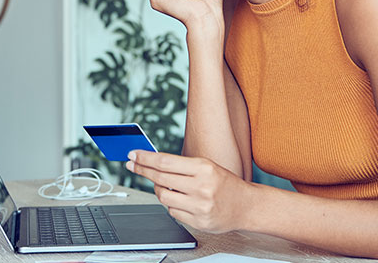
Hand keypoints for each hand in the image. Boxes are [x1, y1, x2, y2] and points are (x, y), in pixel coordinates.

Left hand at [126, 150, 251, 232]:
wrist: (246, 206)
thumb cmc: (224, 183)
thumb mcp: (207, 167)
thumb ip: (182, 166)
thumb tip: (152, 163)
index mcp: (203, 168)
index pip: (165, 162)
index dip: (145, 158)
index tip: (132, 155)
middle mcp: (201, 187)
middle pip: (160, 178)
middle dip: (142, 170)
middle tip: (132, 165)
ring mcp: (200, 206)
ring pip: (163, 197)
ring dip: (159, 190)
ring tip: (165, 186)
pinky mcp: (198, 222)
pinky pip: (172, 212)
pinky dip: (172, 205)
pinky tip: (180, 200)